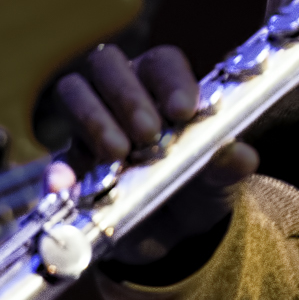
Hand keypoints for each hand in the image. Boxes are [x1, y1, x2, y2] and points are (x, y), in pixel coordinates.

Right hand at [51, 43, 256, 264]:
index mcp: (164, 87)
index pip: (162, 62)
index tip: (184, 112)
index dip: (171, 80)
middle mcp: (122, 95)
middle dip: (126, 94)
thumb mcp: (219, 181)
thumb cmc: (197, 188)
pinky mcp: (70, 164)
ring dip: (93, 118)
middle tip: (147, 134)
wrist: (171, 237)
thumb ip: (229, 167)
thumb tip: (243, 155)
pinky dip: (58, 168)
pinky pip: (54, 154)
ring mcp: (91, 126)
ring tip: (118, 154)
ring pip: (74, 90)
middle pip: (108, 63)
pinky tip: (67, 185)